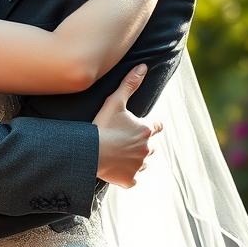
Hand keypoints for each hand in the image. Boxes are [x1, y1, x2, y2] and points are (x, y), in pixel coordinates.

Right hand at [92, 65, 162, 187]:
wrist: (90, 153)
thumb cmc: (102, 126)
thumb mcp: (115, 102)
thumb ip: (129, 84)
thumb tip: (143, 66)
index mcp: (147, 130)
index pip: (157, 126)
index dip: (151, 126)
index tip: (142, 126)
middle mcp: (148, 148)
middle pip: (151, 146)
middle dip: (142, 144)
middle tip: (125, 142)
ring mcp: (140, 166)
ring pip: (143, 163)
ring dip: (136, 160)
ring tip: (120, 157)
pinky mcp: (131, 180)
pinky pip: (133, 179)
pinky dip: (127, 176)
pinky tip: (116, 171)